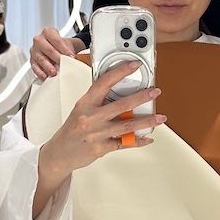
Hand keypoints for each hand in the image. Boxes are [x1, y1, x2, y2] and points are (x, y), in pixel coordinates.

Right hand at [30, 27, 79, 79]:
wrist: (55, 47)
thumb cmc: (59, 45)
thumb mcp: (65, 43)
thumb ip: (68, 50)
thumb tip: (73, 59)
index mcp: (47, 32)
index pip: (57, 40)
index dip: (64, 49)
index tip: (71, 56)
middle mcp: (39, 40)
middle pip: (48, 49)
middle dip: (57, 57)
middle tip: (63, 63)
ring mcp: (34, 50)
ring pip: (41, 59)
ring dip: (48, 67)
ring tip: (54, 72)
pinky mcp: (32, 60)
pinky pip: (35, 67)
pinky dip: (40, 72)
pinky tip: (45, 76)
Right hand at [40, 60, 165, 176]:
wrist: (59, 154)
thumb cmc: (72, 129)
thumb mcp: (81, 109)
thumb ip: (99, 100)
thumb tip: (121, 89)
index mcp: (86, 103)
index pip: (104, 82)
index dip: (120, 71)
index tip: (134, 65)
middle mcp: (91, 117)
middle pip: (121, 105)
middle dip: (141, 97)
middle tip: (155, 91)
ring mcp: (97, 133)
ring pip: (126, 125)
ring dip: (146, 121)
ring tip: (160, 117)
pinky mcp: (101, 148)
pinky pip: (124, 143)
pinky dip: (138, 141)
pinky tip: (148, 137)